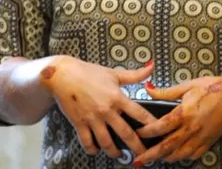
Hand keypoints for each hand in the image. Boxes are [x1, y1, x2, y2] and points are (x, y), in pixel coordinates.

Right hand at [40, 57, 156, 157]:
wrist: (63, 75)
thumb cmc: (89, 73)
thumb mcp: (114, 74)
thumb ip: (135, 75)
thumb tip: (152, 67)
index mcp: (117, 97)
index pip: (139, 113)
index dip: (150, 123)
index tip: (158, 131)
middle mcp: (106, 111)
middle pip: (125, 133)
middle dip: (136, 146)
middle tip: (144, 154)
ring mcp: (92, 119)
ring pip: (106, 142)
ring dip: (114, 152)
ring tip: (120, 156)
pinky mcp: (79, 124)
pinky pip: (87, 141)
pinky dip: (92, 149)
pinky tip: (96, 151)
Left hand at [132, 73, 221, 164]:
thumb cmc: (213, 87)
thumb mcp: (188, 85)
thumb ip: (166, 92)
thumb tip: (148, 89)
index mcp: (185, 113)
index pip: (160, 127)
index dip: (146, 132)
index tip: (137, 133)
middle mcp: (192, 128)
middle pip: (166, 147)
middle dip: (150, 155)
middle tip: (138, 160)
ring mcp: (201, 136)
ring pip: (179, 154)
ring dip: (166, 158)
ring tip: (156, 158)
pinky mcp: (209, 141)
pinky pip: (194, 154)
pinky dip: (183, 157)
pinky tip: (177, 155)